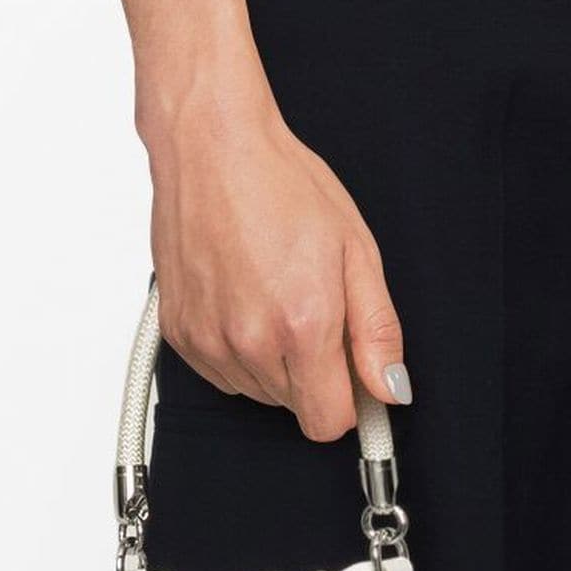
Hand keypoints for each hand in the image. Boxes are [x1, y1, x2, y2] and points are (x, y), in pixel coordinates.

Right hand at [145, 98, 410, 440]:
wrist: (210, 148)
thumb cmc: (280, 185)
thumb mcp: (356, 251)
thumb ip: (376, 331)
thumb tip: (390, 387)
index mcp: (303, 325)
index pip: (329, 422)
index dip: (348, 402)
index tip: (350, 375)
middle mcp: (251, 342)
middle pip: (294, 407)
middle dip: (311, 374)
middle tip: (311, 313)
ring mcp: (209, 342)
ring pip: (256, 393)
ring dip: (273, 364)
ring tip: (273, 299)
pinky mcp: (180, 336)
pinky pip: (221, 375)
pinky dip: (237, 352)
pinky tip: (244, 303)